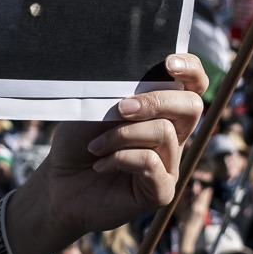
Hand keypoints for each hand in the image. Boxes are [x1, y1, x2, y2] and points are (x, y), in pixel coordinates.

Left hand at [2, 54, 207, 253]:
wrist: (59, 184)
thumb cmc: (77, 143)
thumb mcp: (95, 108)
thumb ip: (120, 94)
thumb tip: (135, 83)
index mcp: (161, 110)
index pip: (193, 84)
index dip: (191, 69)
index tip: (168, 63)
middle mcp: (172, 135)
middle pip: (191, 106)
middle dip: (156, 101)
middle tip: (120, 109)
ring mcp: (169, 164)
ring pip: (164, 133)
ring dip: (123, 134)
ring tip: (96, 145)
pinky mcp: (161, 190)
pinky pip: (151, 163)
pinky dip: (120, 158)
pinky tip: (101, 164)